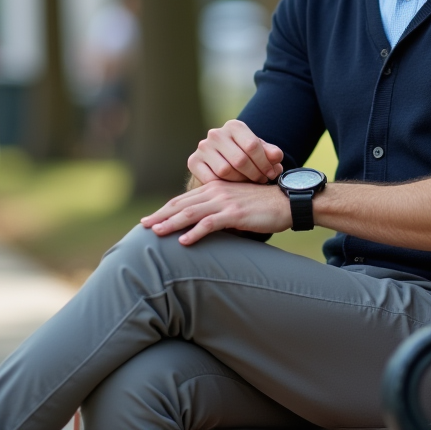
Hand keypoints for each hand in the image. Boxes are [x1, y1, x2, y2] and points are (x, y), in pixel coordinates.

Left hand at [140, 180, 290, 244]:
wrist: (287, 202)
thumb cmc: (264, 206)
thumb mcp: (237, 205)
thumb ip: (220, 211)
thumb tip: (205, 227)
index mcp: (215, 189)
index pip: (184, 199)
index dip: (165, 209)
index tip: (150, 219)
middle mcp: (216, 192)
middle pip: (182, 204)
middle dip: (161, 215)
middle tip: (142, 226)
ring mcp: (225, 202)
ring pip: (191, 212)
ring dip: (171, 223)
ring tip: (156, 233)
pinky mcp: (235, 213)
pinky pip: (210, 223)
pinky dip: (194, 232)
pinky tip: (183, 241)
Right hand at [188, 120, 283, 184]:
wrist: (219, 164)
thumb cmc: (244, 156)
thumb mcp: (259, 152)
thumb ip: (271, 153)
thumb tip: (276, 158)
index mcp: (234, 126)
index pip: (252, 145)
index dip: (265, 163)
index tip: (271, 173)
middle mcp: (216, 133)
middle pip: (240, 159)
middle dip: (255, 174)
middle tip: (262, 181)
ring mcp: (203, 147)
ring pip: (225, 171)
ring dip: (240, 181)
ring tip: (249, 184)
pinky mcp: (193, 161)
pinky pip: (211, 180)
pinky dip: (224, 186)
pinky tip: (233, 188)